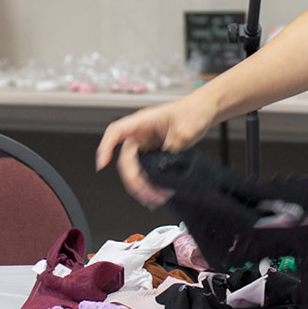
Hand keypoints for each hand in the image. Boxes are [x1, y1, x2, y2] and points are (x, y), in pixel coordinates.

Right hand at [96, 93, 216, 205]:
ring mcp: (146, 144)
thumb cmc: (193, 111)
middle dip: (134, 181)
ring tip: (155, 198)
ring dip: (142, 186)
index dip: (106, 147)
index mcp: (143, 121)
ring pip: (135, 169)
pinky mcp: (154, 152)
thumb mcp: (184, 131)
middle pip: (127, 160)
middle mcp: (140, 133)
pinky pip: (146, 170)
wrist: (204, 111)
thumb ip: (171, 149)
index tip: (102, 163)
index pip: (116, 132)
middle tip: (147, 194)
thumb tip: (164, 168)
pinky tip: (158, 192)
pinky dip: (150, 183)